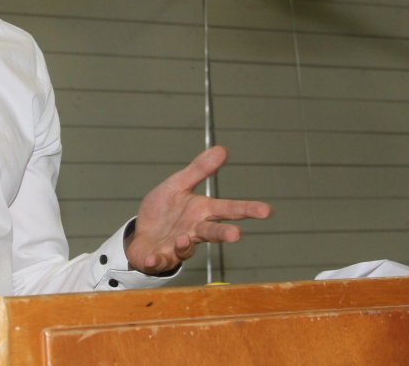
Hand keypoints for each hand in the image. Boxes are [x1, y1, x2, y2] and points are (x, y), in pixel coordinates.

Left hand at [125, 146, 271, 274]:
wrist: (141, 235)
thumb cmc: (164, 211)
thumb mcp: (178, 185)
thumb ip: (199, 170)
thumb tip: (222, 149)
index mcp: (201, 212)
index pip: (227, 209)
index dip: (247, 209)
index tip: (267, 210)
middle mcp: (193, 231)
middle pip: (212, 232)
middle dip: (224, 233)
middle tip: (237, 234)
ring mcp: (177, 247)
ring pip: (185, 248)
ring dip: (185, 245)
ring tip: (183, 238)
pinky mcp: (159, 258)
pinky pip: (158, 260)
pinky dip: (156, 260)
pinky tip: (152, 258)